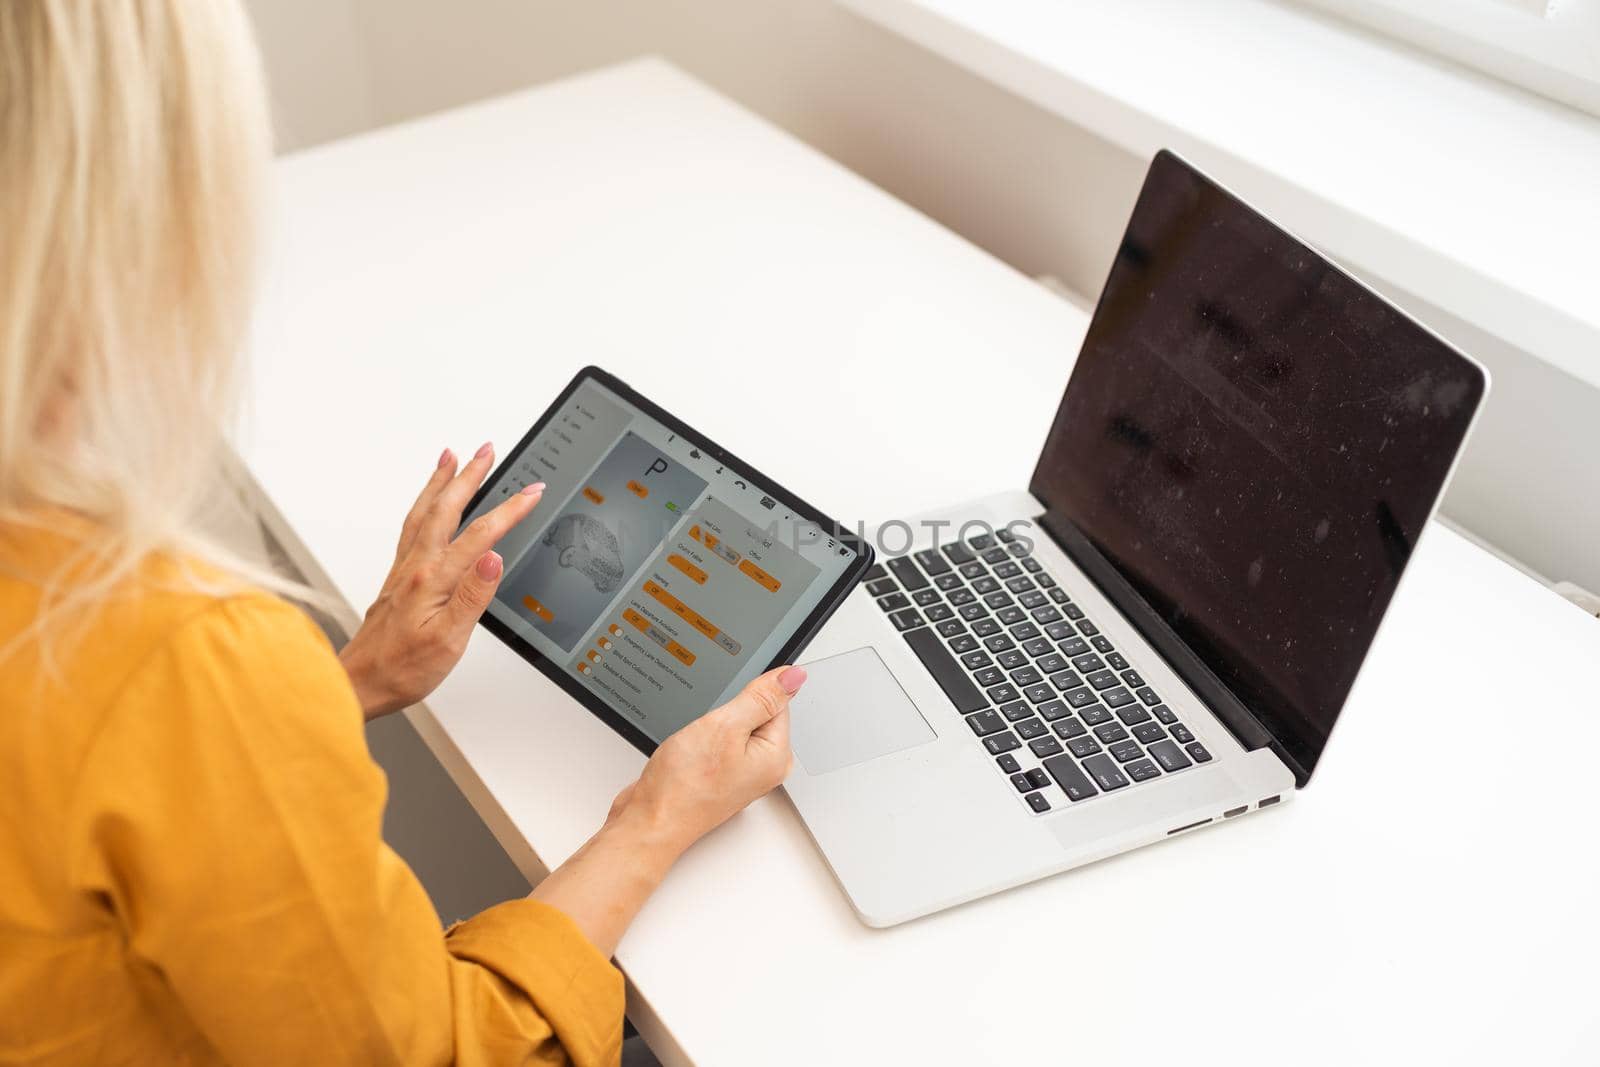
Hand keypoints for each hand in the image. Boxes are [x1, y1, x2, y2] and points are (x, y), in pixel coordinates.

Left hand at [339, 443, 543, 717]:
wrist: (359, 683)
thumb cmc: (401, 669)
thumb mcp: (448, 640)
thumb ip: (472, 597)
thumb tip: (493, 559)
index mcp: (432, 580)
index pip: (479, 535)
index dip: (509, 510)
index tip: (531, 492)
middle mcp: (415, 567)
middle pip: (445, 509)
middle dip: (470, 476)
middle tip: (486, 450)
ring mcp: (403, 570)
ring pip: (423, 513)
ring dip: (440, 481)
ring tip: (452, 457)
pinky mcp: (397, 578)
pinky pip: (411, 527)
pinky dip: (423, 505)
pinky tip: (427, 503)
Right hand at [529, 665, 805, 955]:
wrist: (649, 821)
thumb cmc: (684, 786)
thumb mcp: (725, 726)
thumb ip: (762, 698)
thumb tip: (794, 675)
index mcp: (776, 756)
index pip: (778, 701)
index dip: (748, 694)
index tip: (727, 706)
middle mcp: (764, 767)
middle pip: (756, 713)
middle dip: (728, 711)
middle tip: (707, 730)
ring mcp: (741, 773)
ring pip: (733, 726)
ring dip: (712, 725)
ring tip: (696, 744)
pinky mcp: (720, 775)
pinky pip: (717, 741)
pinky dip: (702, 739)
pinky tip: (689, 751)